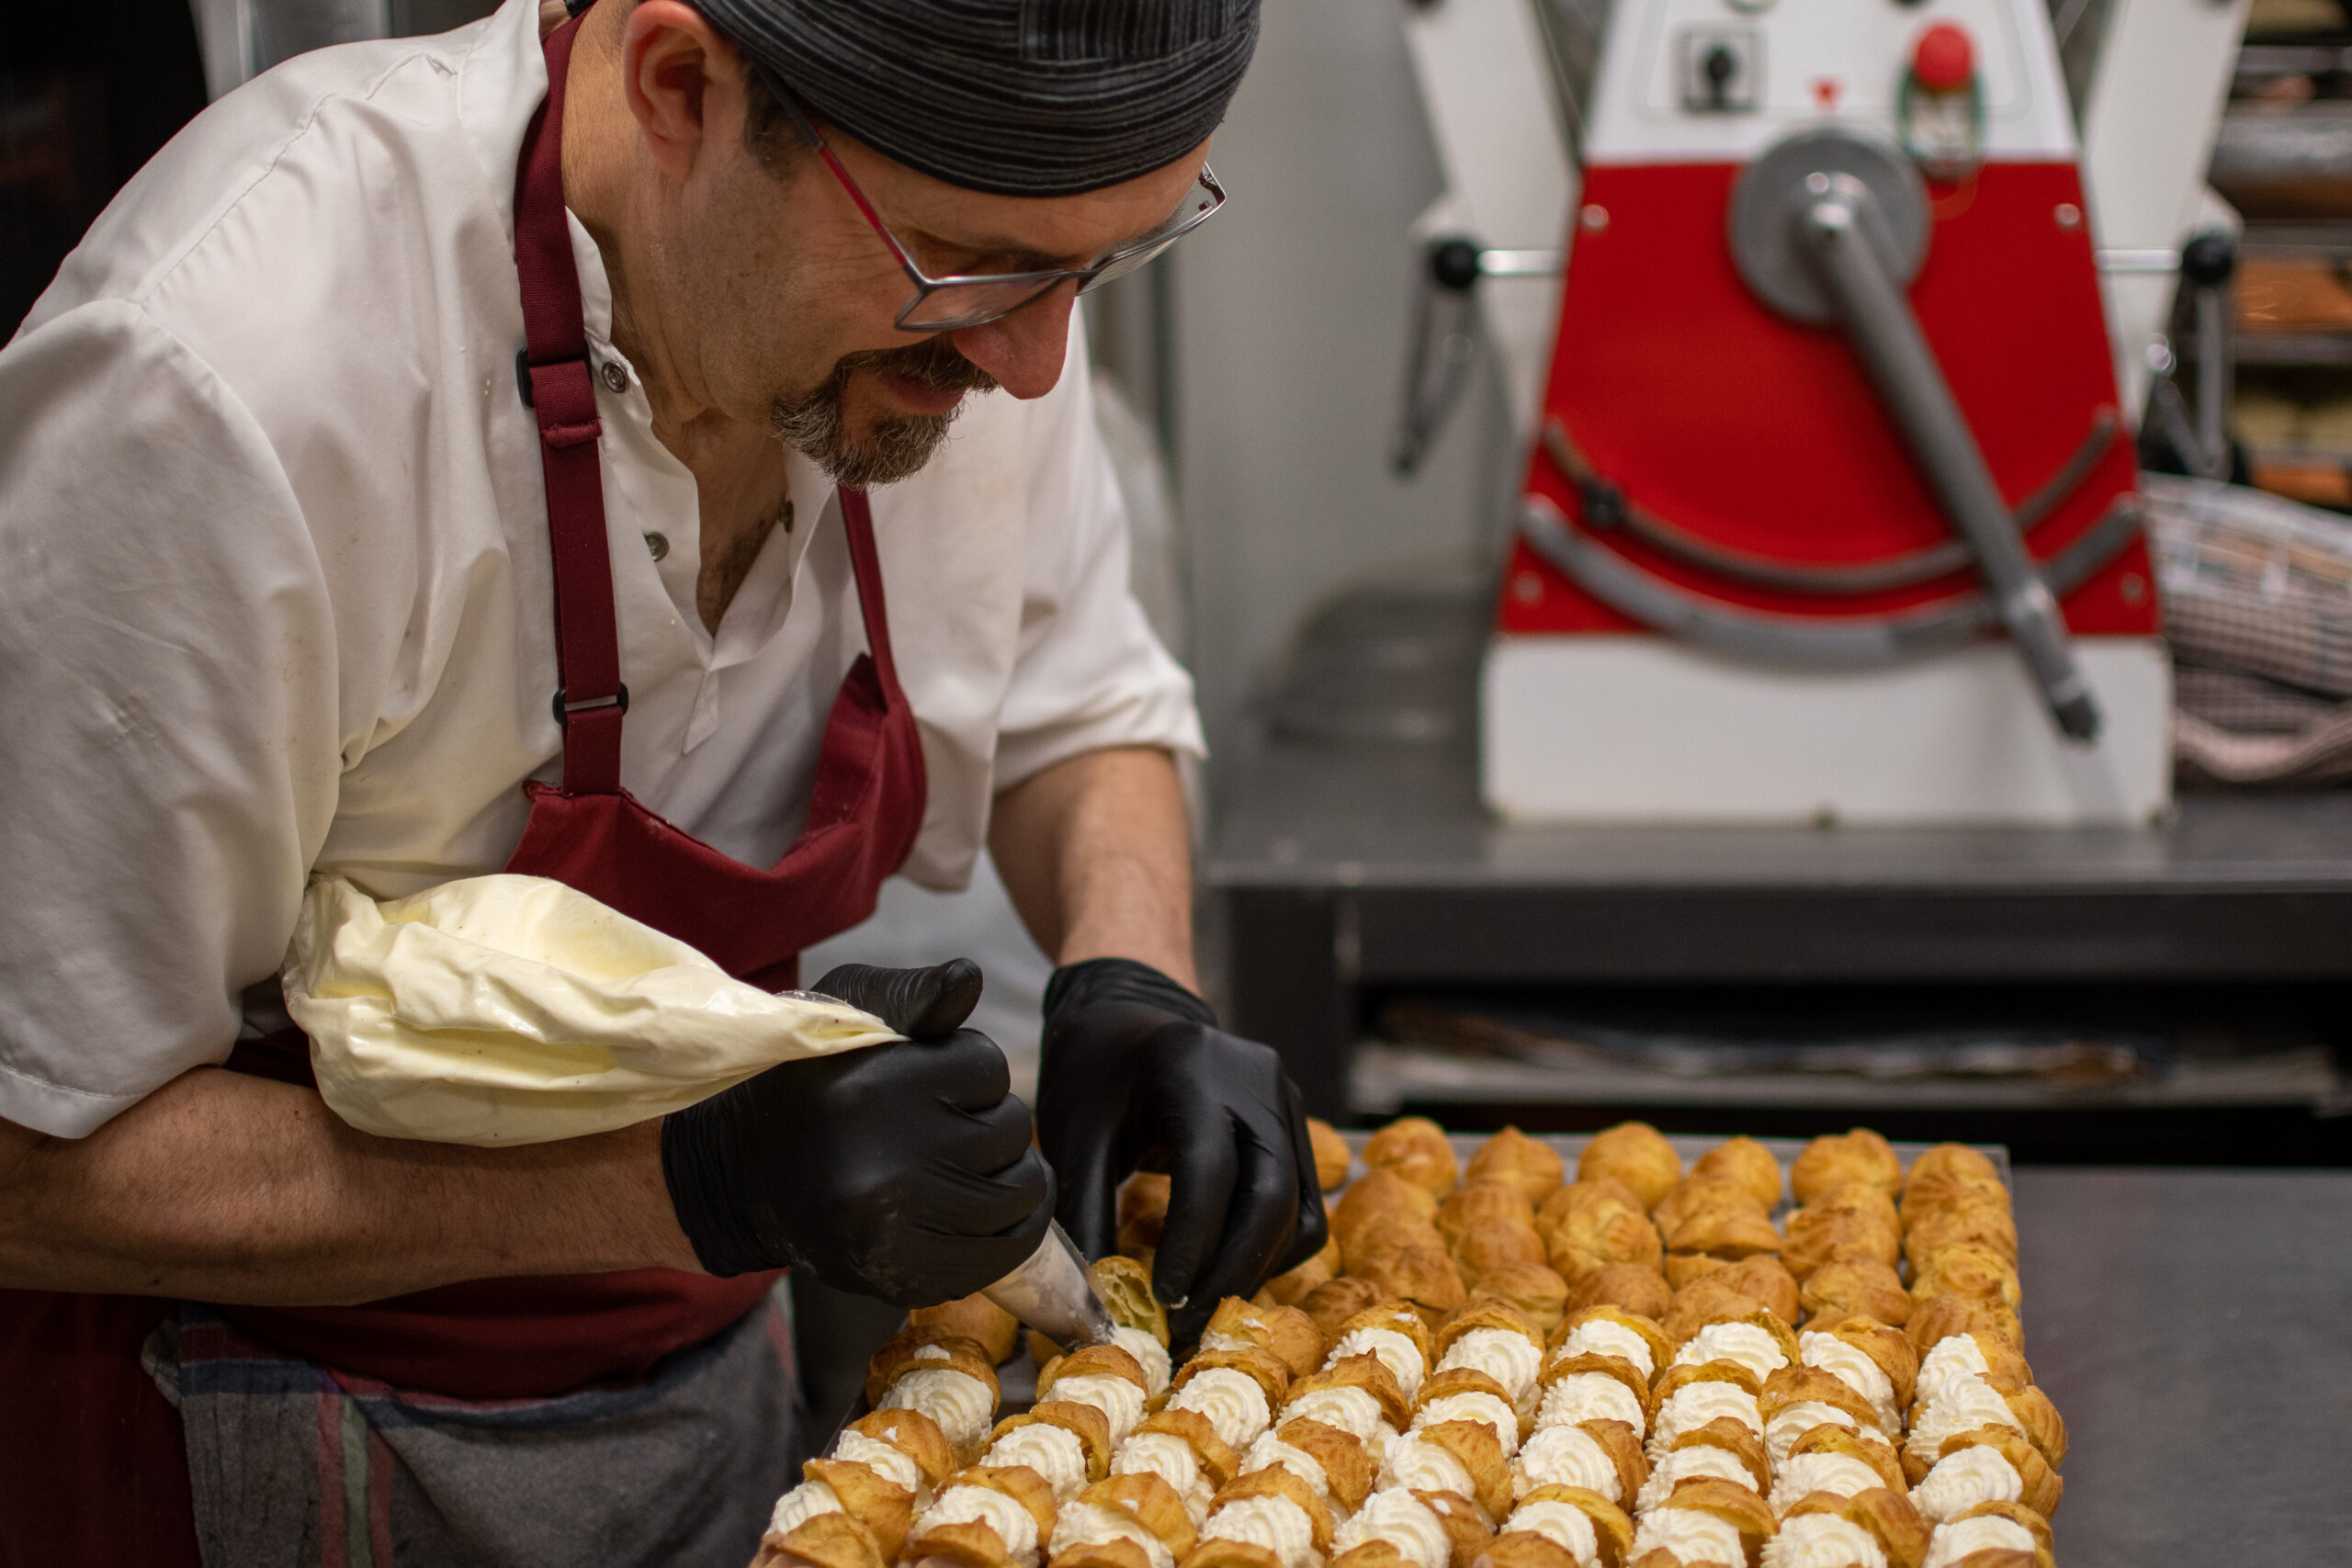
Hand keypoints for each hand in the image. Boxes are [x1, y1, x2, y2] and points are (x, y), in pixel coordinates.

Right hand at [659, 959, 1052, 1304]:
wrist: (739, 1176)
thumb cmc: (804, 1081)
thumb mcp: (843, 1015)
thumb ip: (911, 995)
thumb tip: (968, 975)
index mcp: (872, 1091)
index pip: (986, 1068)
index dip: (967, 1069)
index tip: (930, 1080)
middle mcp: (885, 1166)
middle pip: (1010, 1130)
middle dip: (987, 1121)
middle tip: (941, 1127)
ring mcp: (897, 1231)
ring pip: (1020, 1192)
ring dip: (1007, 1173)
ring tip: (962, 1166)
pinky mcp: (907, 1276)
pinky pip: (1007, 1251)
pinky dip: (1011, 1228)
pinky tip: (980, 1209)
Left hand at [1035, 958, 1326, 1342]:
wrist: (1132, 1014)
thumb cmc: (1096, 1072)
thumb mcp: (1074, 1132)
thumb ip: (1085, 1211)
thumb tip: (1092, 1302)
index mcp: (1192, 1066)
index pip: (1210, 1168)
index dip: (1192, 1243)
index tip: (1163, 1300)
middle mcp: (1255, 1079)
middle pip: (1270, 1194)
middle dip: (1229, 1271)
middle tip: (1185, 1326)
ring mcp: (1286, 1099)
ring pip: (1297, 1208)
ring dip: (1254, 1268)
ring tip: (1201, 1310)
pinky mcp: (1297, 1124)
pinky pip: (1305, 1204)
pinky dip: (1273, 1248)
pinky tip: (1226, 1272)